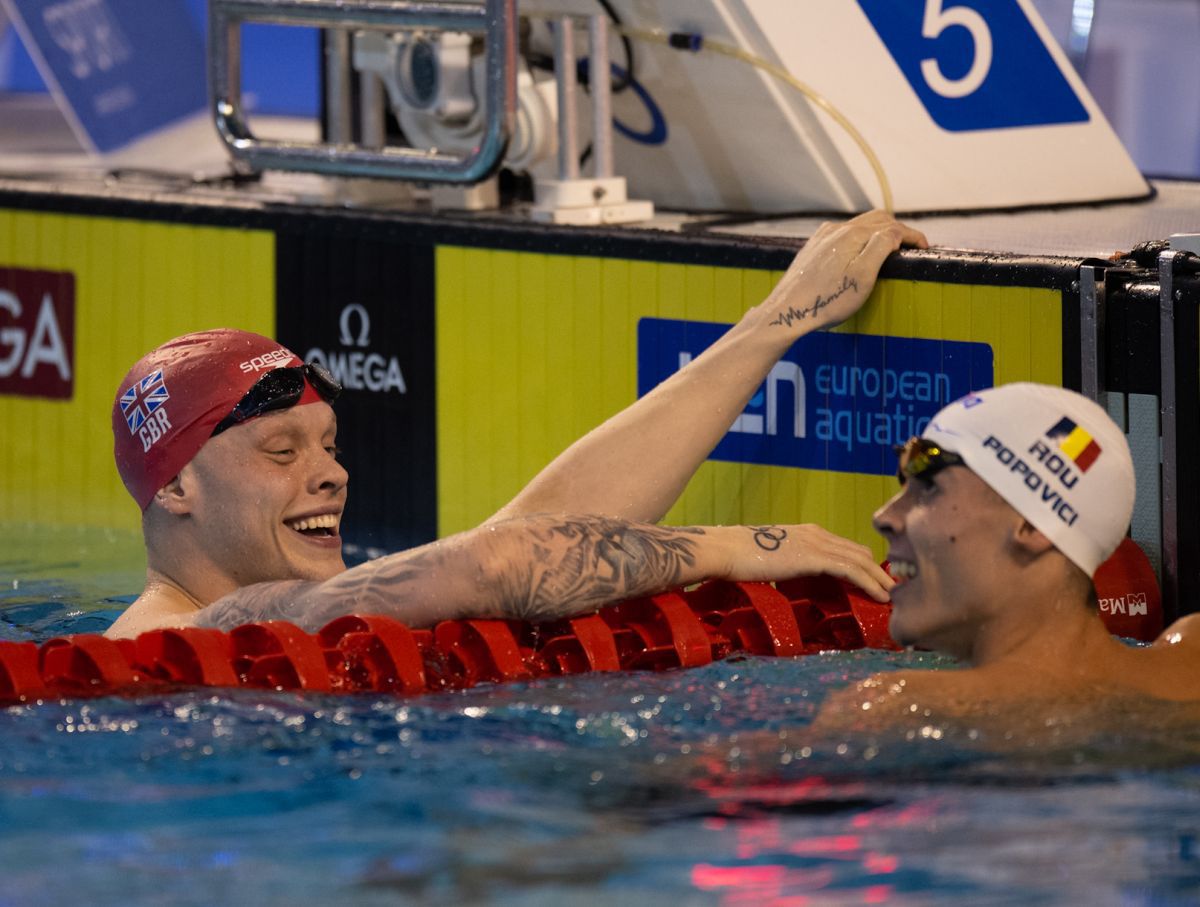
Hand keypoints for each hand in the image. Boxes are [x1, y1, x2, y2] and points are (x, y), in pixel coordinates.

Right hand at [719, 523, 894, 601]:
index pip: (844, 547)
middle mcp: (816, 534)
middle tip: (893, 588)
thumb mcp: (769, 557)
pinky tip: (881, 596)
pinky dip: (871, 583)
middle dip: (877, 570)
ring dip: (880, 579)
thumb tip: (787, 578)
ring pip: (861, 561)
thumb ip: (786, 563)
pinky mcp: (814, 558)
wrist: (726, 550)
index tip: (876, 579)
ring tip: (894, 595)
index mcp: (807, 533)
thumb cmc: (739, 556)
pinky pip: (852, 571)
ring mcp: (816, 544)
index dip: (863, 563)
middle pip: (859, 552)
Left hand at [752, 211, 927, 339]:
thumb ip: (882, 247)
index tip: (925, 247)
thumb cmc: (827, 300)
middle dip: (897, 230)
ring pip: (859, 226)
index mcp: (852, 234)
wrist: (787, 312)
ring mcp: (821, 238)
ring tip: (890, 249)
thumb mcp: (863, 276)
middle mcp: (835, 229)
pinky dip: (860, 239)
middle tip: (911, 247)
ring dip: (879, 233)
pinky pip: (843, 235)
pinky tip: (860, 252)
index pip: (892, 226)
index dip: (912, 235)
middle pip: (876, 220)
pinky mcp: (813, 248)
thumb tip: (895, 231)